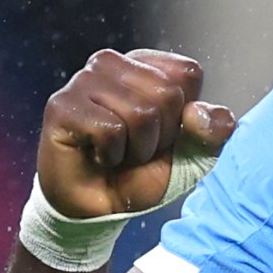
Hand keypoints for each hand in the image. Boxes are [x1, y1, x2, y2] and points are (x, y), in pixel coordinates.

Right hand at [37, 49, 236, 219]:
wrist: (99, 208)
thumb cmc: (140, 174)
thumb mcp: (191, 155)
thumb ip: (211, 131)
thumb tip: (199, 111)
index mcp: (145, 65)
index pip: (188, 72)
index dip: (185, 116)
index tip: (161, 134)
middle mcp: (111, 64)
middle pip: (167, 93)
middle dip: (160, 136)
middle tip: (135, 149)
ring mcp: (82, 80)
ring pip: (140, 112)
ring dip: (137, 149)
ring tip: (117, 153)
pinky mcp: (62, 106)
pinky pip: (110, 130)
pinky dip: (112, 155)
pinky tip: (98, 157)